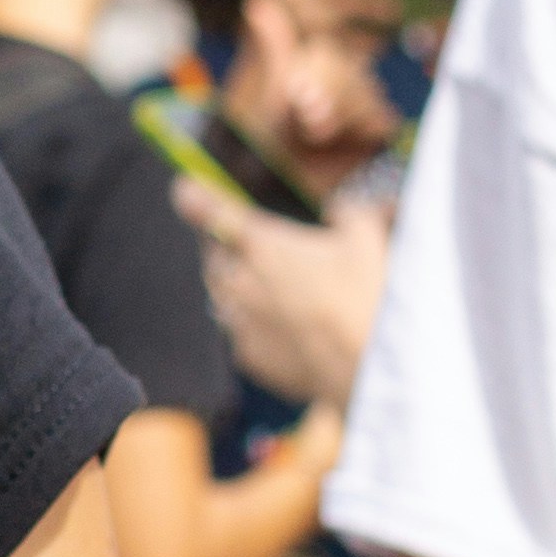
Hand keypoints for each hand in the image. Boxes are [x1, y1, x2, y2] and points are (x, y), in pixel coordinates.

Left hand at [179, 177, 391, 410]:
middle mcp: (242, 283)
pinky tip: (282, 328)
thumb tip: (339, 209)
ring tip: (267, 288)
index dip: (196, 198)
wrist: (371, 366)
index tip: (183, 190)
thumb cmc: (368, 296)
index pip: (214, 212)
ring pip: (223, 297)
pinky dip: (252, 325)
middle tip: (251, 248)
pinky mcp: (250, 358)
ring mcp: (242, 323)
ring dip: (237, 287)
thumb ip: (348, 213)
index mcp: (264, 245)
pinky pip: (240, 333)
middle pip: (216, 257)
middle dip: (227, 248)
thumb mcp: (367, 237)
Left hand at [232, 0, 395, 159]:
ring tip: (315, 134)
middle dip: (326, 97)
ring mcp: (360, 103)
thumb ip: (276, 44)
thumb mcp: (270, 85)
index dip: (314, 75)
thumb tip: (257, 1)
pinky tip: (339, 139)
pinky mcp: (375, 132)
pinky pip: (383, 119)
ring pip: (368, 95)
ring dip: (340, 116)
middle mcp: (341, 78)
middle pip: (351, 73)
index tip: (295, 97)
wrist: (272, 177)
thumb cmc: (265, 131)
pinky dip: (361, 128)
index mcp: (314, 62)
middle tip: (305, 121)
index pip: (328, 55)